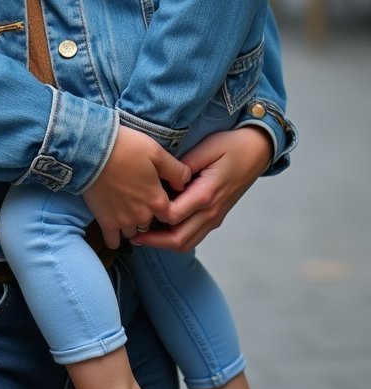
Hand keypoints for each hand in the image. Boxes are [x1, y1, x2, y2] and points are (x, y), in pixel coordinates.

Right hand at [82, 126, 189, 248]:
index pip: (171, 216)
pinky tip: (115, 228)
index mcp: (157, 200)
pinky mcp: (105, 222)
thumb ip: (175, 170)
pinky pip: (113, 241)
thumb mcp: (156, 152)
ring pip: (134, 232)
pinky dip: (115, 237)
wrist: (92, 151)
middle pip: (152, 224)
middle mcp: (142, 215)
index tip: (161, 198)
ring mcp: (123, 221)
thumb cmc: (126, 148)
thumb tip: (185, 182)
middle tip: (142, 201)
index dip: (168, 208)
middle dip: (149, 215)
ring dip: (133, 224)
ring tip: (128, 211)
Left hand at [130, 126, 271, 252]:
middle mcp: (211, 212)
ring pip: (187, 243)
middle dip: (154, 241)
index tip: (135, 210)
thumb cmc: (231, 145)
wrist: (257, 151)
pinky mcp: (215, 217)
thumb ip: (184, 165)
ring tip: (142, 235)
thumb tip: (163, 177)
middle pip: (179, 239)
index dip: (153, 217)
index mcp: (207, 194)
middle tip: (131, 234)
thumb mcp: (207, 147)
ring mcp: (215, 217)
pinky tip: (161, 229)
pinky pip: (194, 236)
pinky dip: (176, 238)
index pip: (174, 216)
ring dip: (164, 243)